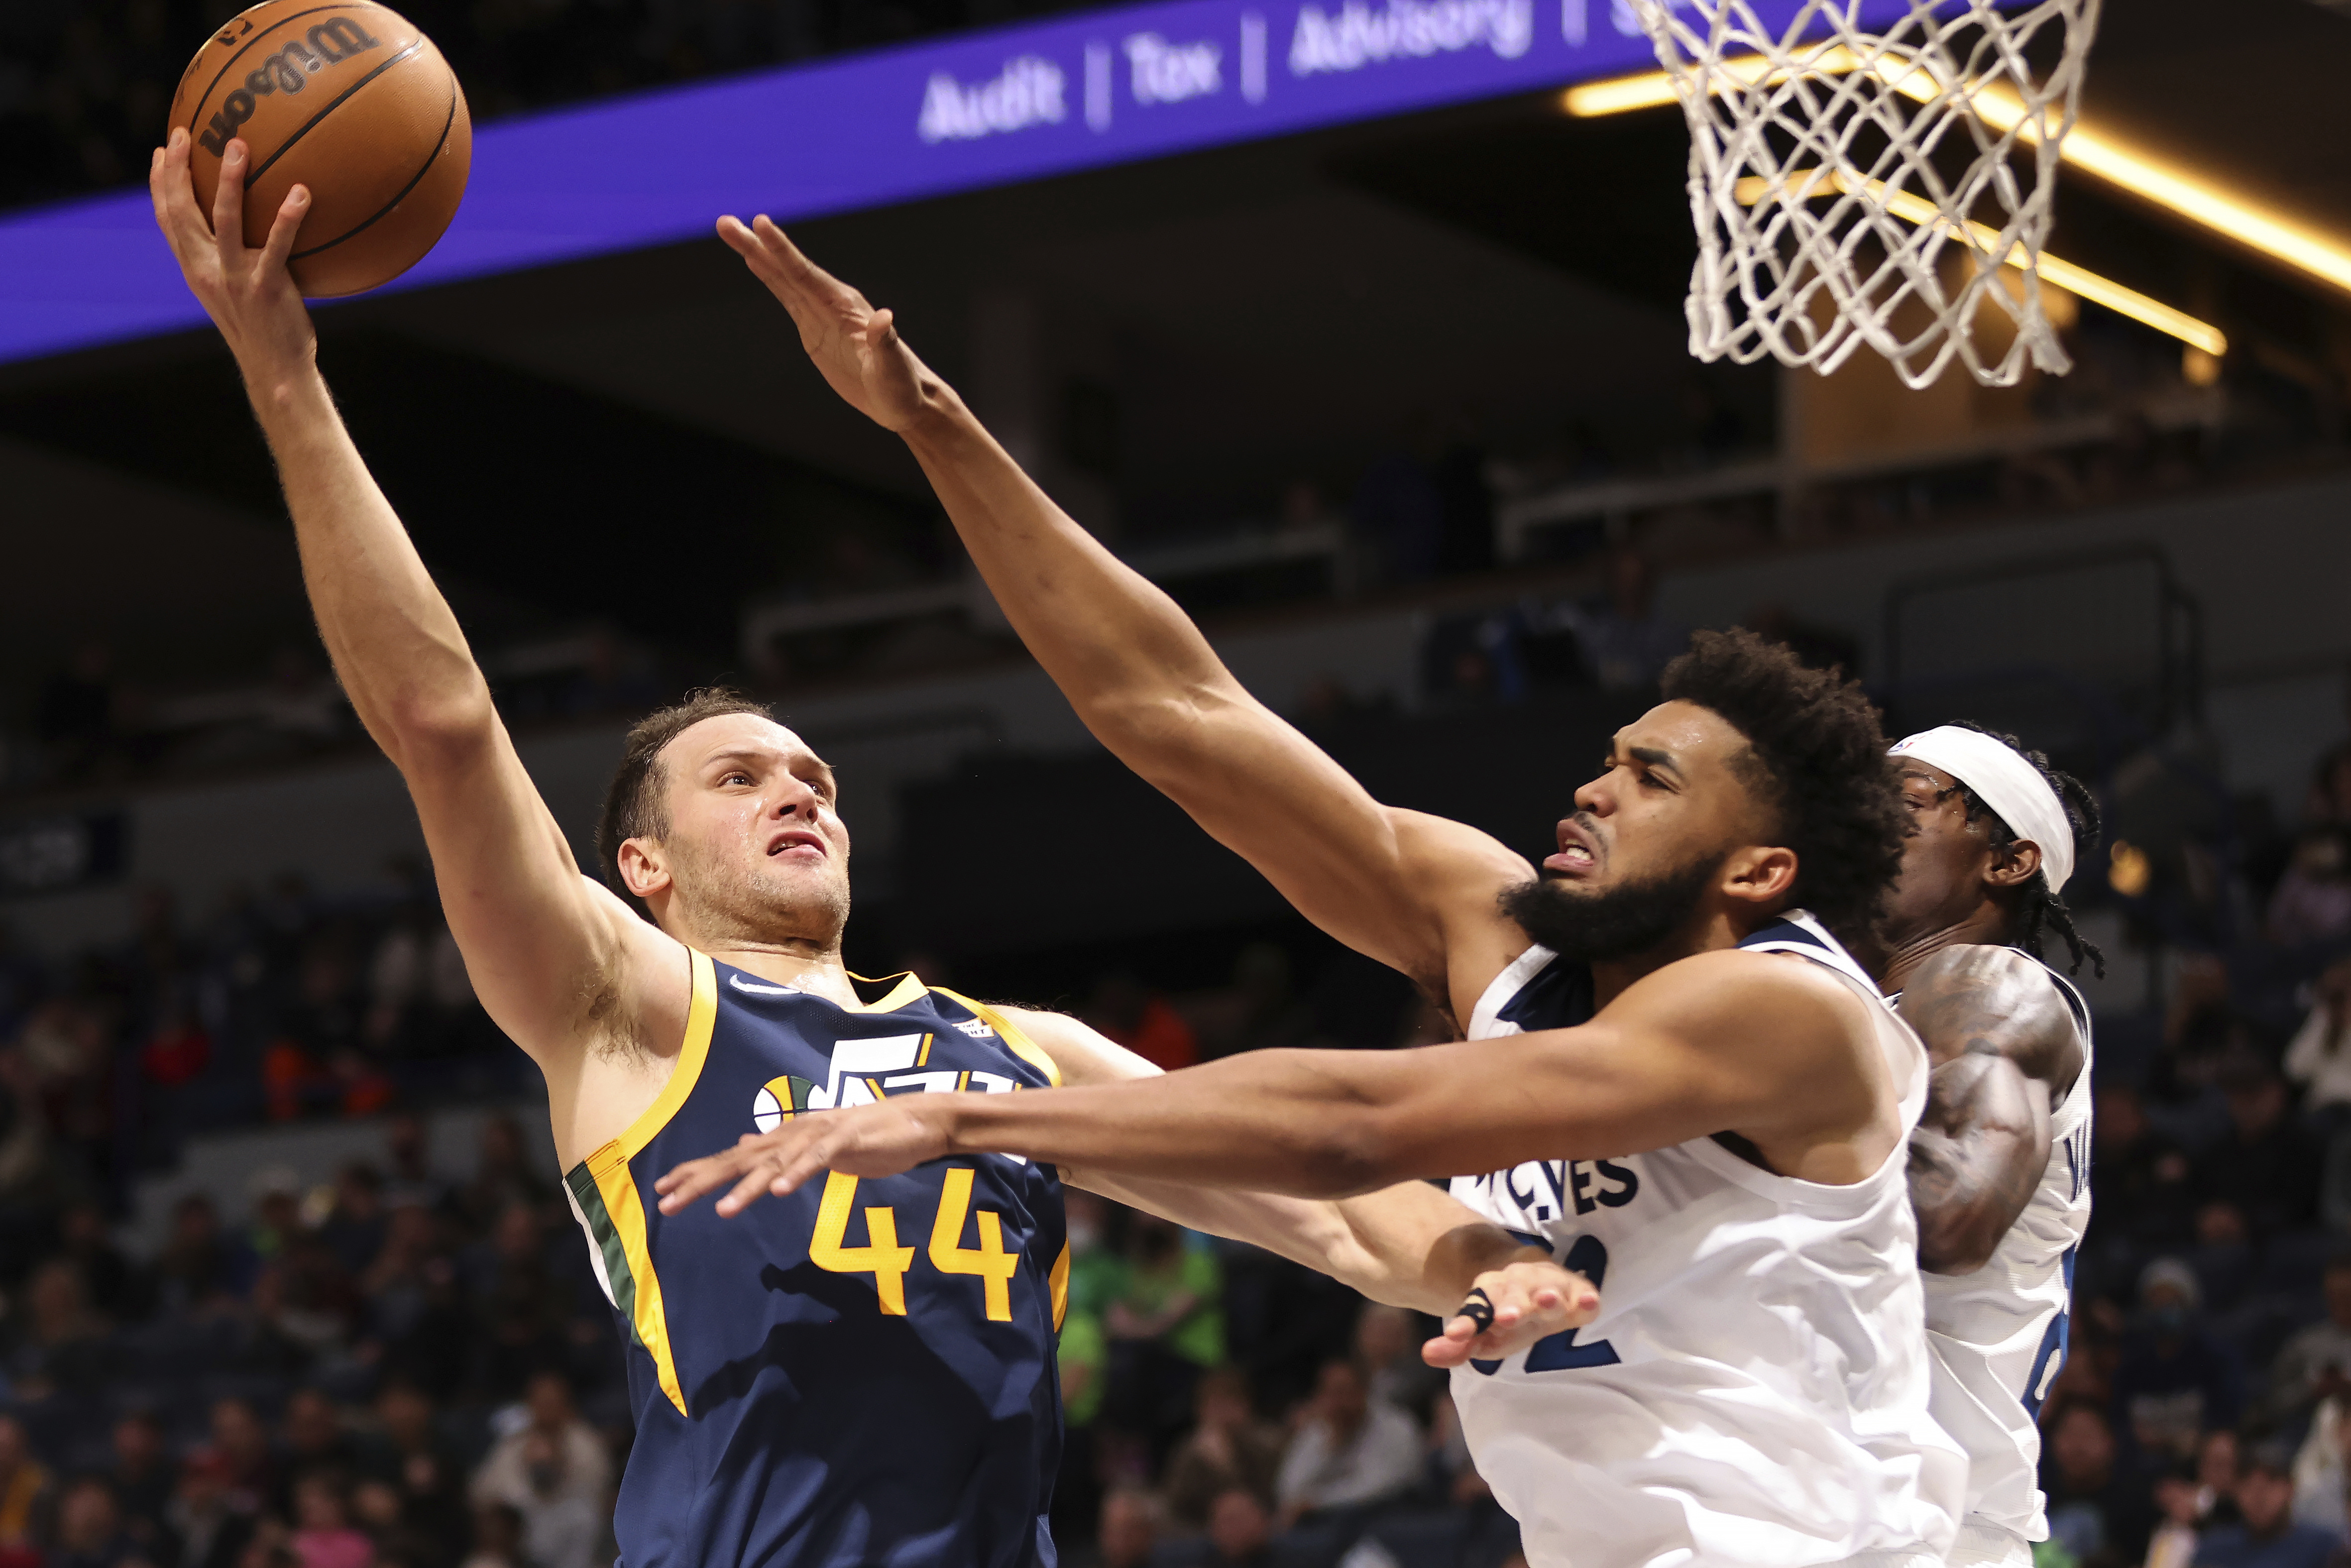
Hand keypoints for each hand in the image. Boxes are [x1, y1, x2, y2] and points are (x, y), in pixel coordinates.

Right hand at [149, 129, 315, 390]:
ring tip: (238, 146)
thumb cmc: (265, 329)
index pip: (167, 219)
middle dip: (176, 168)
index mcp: (195, 269)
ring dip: (228, 180)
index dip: (159, 183)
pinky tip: (302, 192)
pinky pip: (278, 245)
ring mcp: (234, 278)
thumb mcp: (239, 292)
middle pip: (181, 211)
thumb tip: (252, 229)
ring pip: (223, 220)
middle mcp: (206, 270)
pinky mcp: (266, 287)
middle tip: (184, 132)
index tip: (159, 150)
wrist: (276, 371)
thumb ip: (234, 260)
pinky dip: (288, 217)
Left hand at [653, 1095, 952, 1216]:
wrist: (918, 1120)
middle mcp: (794, 1133)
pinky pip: (818, 1159)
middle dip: (703, 1181)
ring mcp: (819, 1135)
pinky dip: (799, 1174)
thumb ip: (780, 1148)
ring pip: (776, 1162)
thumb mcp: (816, 1145)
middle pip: (741, 1159)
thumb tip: (744, 1142)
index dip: (697, 1173)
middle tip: (667, 1202)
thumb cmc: (868, 1136)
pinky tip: (781, 1192)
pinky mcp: (847, 1140)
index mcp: (785, 1138)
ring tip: (725, 1210)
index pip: (733, 1157)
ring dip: (750, 1186)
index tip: (663, 1191)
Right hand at [718, 214, 941, 432]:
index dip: (782, 251)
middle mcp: (831, 302)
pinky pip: (787, 296)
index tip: (760, 224)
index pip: (806, 274)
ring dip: (756, 255)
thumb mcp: (893, 370)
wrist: (904, 401)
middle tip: (724, 222)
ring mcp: (821, 313)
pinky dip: (769, 277)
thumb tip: (884, 318)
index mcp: (846, 307)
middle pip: (787, 269)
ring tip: (729, 230)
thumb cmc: (901, 386)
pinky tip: (754, 261)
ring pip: (782, 278)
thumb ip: (887, 344)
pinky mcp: (814, 328)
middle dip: (757, 245)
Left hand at [1421, 1258, 1598, 1368]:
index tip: (1456, 1334)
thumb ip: (1457, 1345)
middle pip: (1514, 1291)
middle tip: (1506, 1317)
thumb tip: (1428, 1354)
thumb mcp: (1482, 1332)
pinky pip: (1584, 1293)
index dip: (1468, 1320)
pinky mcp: (1578, 1292)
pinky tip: (1589, 1303)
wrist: (1532, 1278)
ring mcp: (1551, 1285)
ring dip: (1548, 1295)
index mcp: (1492, 1292)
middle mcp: (1520, 1284)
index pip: (1477, 1305)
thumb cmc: (1506, 1314)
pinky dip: (1586, 1297)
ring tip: (1547, 1301)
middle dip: (1512, 1303)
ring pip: (1549, 1287)